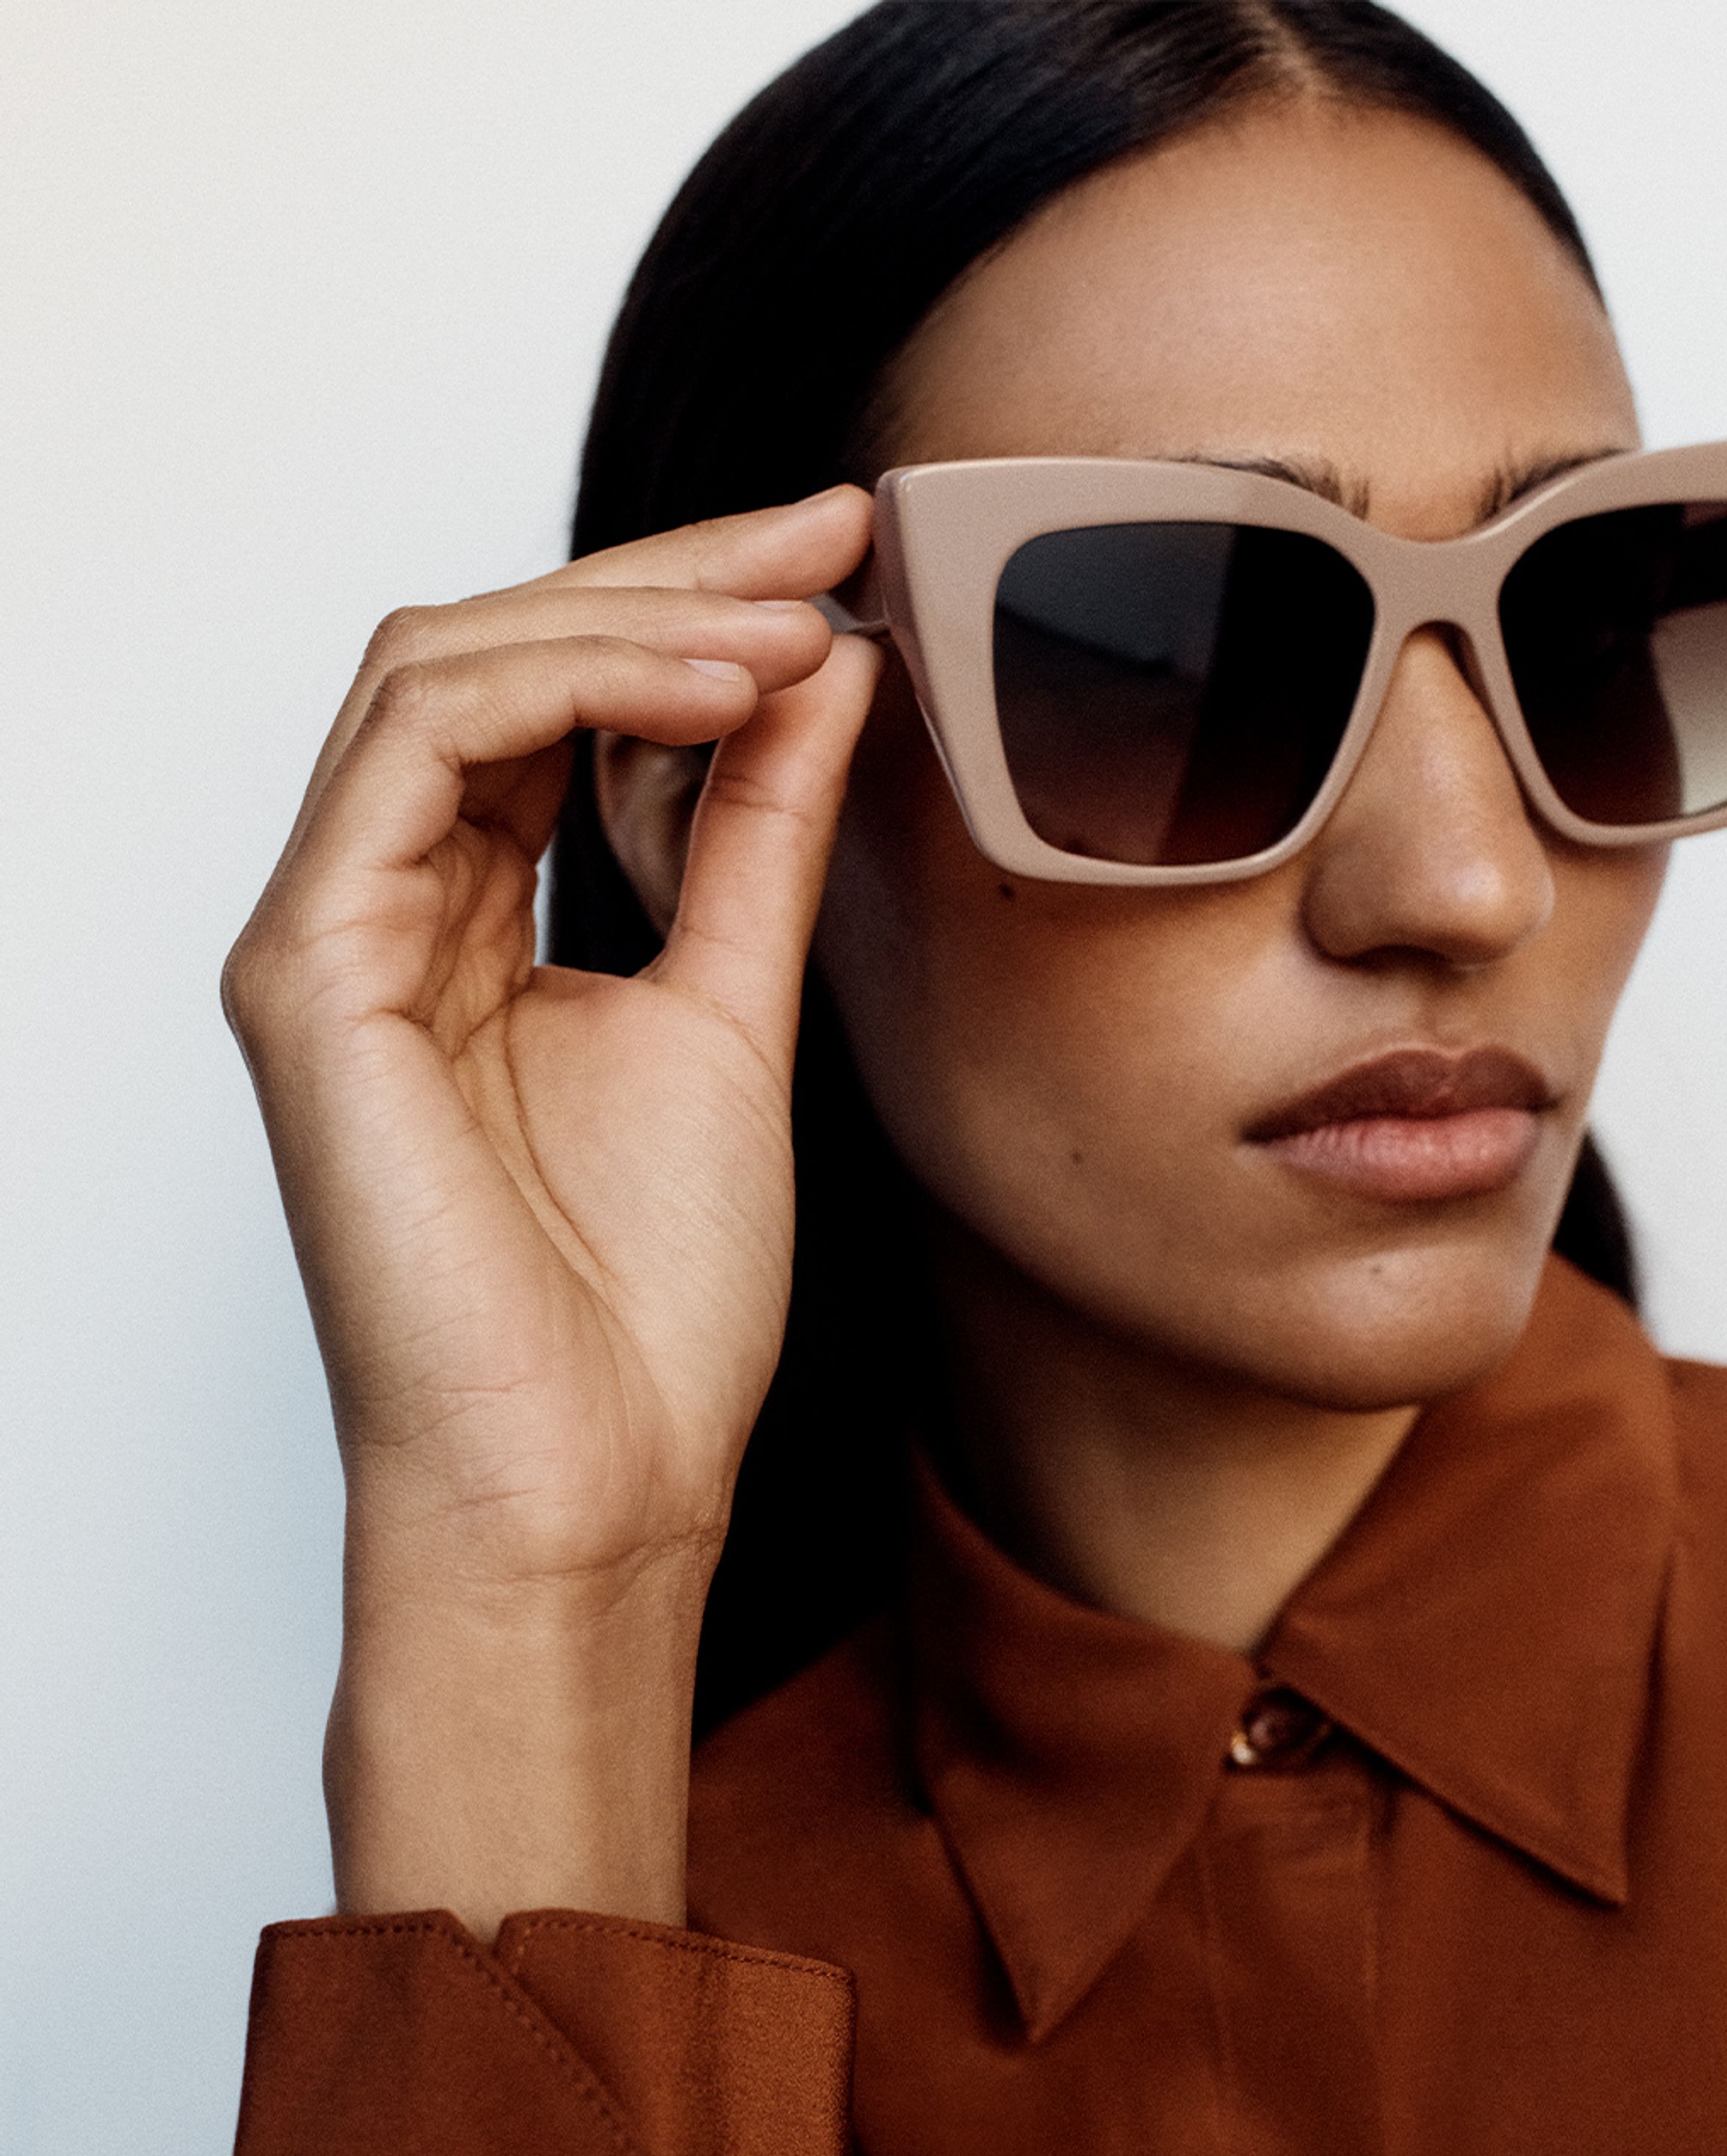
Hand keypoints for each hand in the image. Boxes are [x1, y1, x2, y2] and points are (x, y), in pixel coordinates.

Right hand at [222, 486, 879, 1931]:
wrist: (593, 1483)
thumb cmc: (644, 1302)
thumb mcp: (734, 1009)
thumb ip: (757, 835)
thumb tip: (821, 673)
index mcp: (470, 923)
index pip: (560, 700)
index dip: (698, 608)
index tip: (849, 561)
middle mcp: (385, 909)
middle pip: (500, 652)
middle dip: (675, 573)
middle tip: (833, 531)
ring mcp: (330, 934)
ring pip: (446, 667)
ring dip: (634, 614)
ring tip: (797, 617)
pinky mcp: (307, 973)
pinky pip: (423, 747)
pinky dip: (575, 683)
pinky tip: (721, 687)